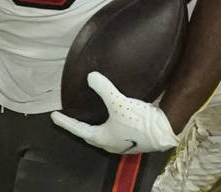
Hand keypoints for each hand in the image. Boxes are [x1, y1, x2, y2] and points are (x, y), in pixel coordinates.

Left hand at [50, 71, 177, 153]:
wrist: (166, 129)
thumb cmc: (141, 121)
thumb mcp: (119, 103)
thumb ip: (103, 89)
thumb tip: (90, 76)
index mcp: (104, 138)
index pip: (78, 130)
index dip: (65, 122)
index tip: (54, 116)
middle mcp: (112, 143)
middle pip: (90, 136)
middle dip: (78, 128)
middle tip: (69, 119)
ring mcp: (124, 142)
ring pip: (102, 135)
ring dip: (93, 127)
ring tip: (88, 118)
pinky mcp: (133, 137)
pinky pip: (114, 132)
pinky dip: (106, 125)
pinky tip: (110, 118)